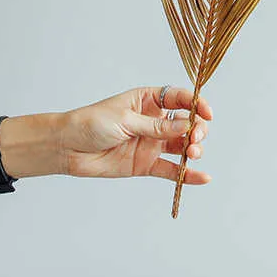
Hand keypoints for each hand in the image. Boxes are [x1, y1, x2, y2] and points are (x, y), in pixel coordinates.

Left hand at [58, 86, 212, 184]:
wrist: (68, 148)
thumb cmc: (92, 123)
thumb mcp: (125, 120)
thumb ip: (156, 127)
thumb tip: (185, 126)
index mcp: (148, 100)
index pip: (179, 98)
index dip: (196, 104)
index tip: (207, 113)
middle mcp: (154, 121)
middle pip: (186, 123)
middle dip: (196, 129)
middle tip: (195, 138)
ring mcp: (151, 143)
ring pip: (181, 145)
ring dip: (193, 149)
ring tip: (192, 154)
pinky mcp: (146, 164)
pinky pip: (171, 169)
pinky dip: (186, 175)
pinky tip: (202, 177)